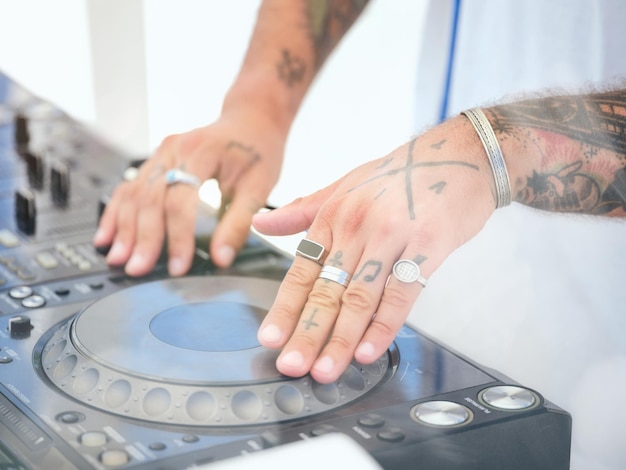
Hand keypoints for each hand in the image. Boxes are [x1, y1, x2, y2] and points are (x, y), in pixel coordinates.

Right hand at [93, 109, 284, 275]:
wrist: (251, 119)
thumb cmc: (258, 150)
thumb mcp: (259, 186)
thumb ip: (240, 223)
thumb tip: (222, 258)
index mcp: (202, 152)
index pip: (181, 201)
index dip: (177, 237)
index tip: (178, 267)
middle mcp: (175, 149)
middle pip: (150, 198)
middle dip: (143, 238)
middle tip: (137, 268)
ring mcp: (161, 153)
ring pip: (134, 193)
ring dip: (123, 229)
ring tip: (118, 259)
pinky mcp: (155, 161)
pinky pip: (128, 187)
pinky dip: (116, 213)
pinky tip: (106, 236)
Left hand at [252, 116, 496, 382]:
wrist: (461, 155)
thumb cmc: (403, 174)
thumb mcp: (345, 184)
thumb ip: (302, 210)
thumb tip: (260, 223)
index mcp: (333, 215)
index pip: (302, 271)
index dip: (285, 308)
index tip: (270, 339)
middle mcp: (357, 226)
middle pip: (327, 290)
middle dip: (307, 333)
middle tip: (291, 366)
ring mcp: (391, 236)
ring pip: (360, 297)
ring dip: (341, 339)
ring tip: (326, 370)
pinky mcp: (426, 245)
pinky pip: (401, 293)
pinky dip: (384, 325)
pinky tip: (369, 350)